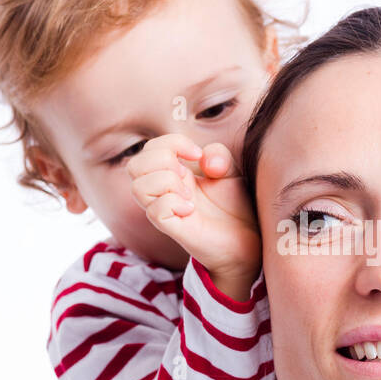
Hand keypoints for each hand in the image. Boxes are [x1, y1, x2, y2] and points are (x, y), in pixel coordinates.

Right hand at [128, 134, 260, 286]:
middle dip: (162, 159)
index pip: (151, 148)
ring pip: (138, 187)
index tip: (197, 154)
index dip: (172, 142)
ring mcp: (163, 211)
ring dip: (166, 182)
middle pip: (134, 165)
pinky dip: (174, 204)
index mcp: (172, 173)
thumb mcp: (230, 171)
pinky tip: (191, 209)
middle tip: (187, 175)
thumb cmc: (233, 206)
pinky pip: (156, 211)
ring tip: (188, 194)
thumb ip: (219, 155)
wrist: (246, 237)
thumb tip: (205, 159)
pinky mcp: (172, 229)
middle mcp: (162, 192)